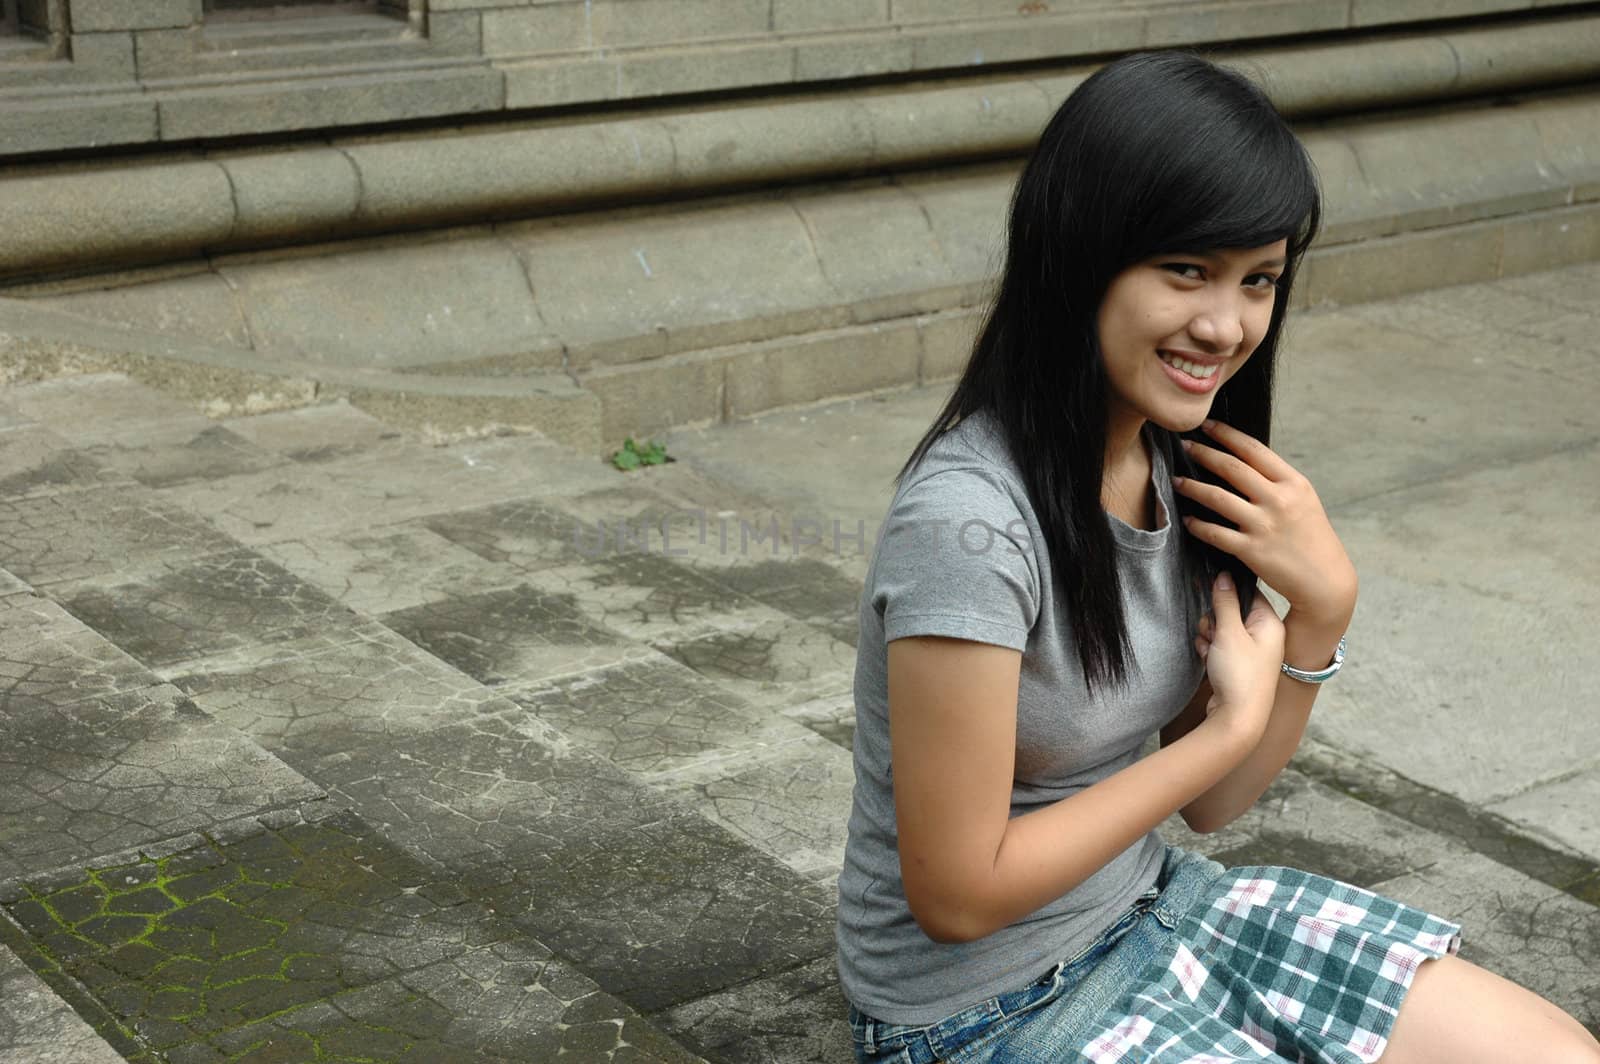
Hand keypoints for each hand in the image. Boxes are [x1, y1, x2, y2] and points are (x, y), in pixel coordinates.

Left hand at [1174, 420, 1356, 627]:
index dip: (1226, 434)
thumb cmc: (1312, 537)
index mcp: (1293, 483)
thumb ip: (1276, 482)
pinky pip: (1215, 533)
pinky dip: (1197, 525)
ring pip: (1217, 498)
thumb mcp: (1302, 500)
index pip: (1254, 450)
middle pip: (1232, 468)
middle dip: (1203, 453)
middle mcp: (1279, 500)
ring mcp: (1264, 525)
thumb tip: (1242, 461)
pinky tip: (1186, 520)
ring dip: (1192, 487)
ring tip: (1176, 481)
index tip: (1206, 425)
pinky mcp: (1252, 550)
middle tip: (1184, 445)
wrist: (1326, 580)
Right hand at [1196, 571, 1283, 743]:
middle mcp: (1265, 636)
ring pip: (1222, 629)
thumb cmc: (1240, 676)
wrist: (1237, 719)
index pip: (1249, 593)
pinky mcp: (1239, 665)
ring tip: (1210, 649)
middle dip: (1215, 619)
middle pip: (1233, 611)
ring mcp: (1252, 652)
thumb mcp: (1230, 633)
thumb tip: (1224, 575)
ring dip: (1209, 635)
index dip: (1227, 593)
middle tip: (1213, 633)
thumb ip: (1226, 602)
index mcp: (1271, 624)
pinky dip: (1210, 650)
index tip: (1211, 595)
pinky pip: (1220, 646)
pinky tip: (1208, 659)